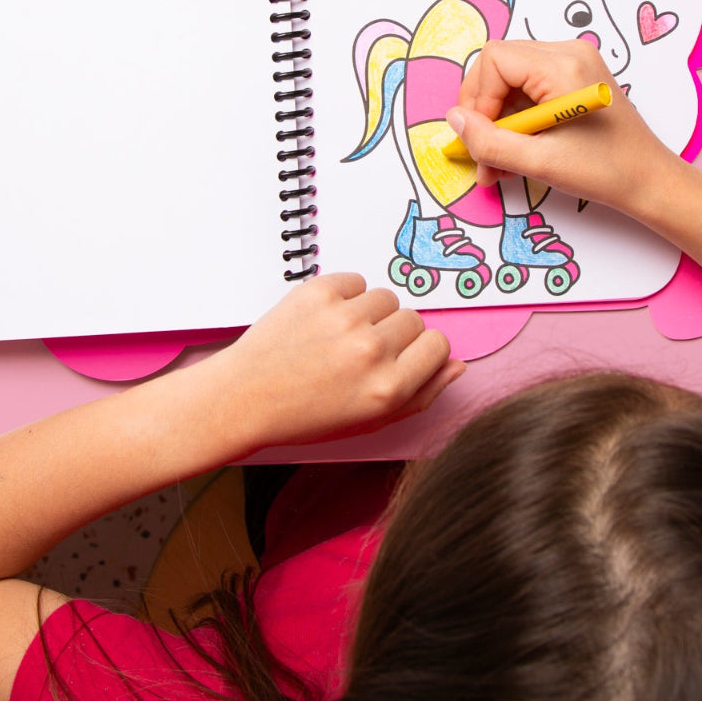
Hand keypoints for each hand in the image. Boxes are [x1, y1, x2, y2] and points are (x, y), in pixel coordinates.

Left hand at [215, 273, 464, 450]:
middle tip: (359, 353)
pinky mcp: (319, 292)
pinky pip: (355, 280)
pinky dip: (344, 295)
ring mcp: (344, 318)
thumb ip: (422, 394)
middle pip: (413, 320)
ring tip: (339, 336)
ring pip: (386, 297)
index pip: (438, 345)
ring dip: (369, 312)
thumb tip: (456, 365)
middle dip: (392, 333)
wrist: (245, 397)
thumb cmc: (306, 414)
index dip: (420, 351)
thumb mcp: (371, 420)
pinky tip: (323, 319)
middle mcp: (371, 352)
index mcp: (389, 388)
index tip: (398, 357)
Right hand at [448, 39, 680, 215]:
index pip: (495, 60)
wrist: (651, 181)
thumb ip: (490, 142)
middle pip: (499, 63)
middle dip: (483, 109)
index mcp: (564, 66)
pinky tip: (516, 150)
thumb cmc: (606, 171)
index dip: (478, 99)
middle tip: (481, 150)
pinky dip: (515, 117)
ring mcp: (574, 62)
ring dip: (497, 118)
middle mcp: (569, 53)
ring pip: (510, 77)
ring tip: (497, 161)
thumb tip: (453, 120)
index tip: (480, 138)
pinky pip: (528, 86)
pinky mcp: (574, 77)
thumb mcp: (539, 162)